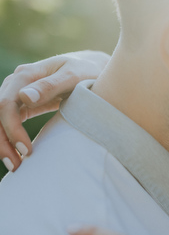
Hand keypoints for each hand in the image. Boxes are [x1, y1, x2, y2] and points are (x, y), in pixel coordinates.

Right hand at [0, 50, 108, 171]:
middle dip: (2, 140)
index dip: (11, 128)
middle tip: (17, 165)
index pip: (6, 103)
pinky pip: (9, 120)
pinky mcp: (24, 104)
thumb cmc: (86, 72)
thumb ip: (50, 86)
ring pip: (0, 118)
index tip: (26, 150)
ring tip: (16, 165)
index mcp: (27, 74)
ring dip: (2, 142)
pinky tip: (16, 154)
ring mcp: (18, 93)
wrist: (93, 69)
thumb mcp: (73, 77)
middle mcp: (17, 82)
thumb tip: (24, 97)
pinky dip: (9, 137)